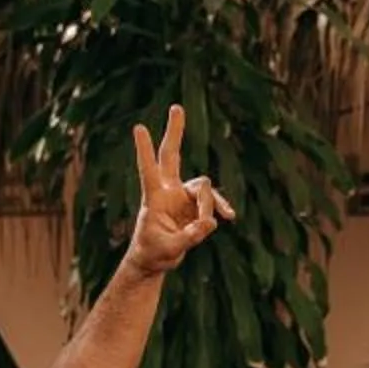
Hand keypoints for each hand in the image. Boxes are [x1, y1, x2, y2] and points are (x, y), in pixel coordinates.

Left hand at [120, 105, 234, 276]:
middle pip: (172, 154)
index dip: (145, 150)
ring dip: (209, 205)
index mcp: (154, 198)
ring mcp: (183, 196)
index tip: (138, 127)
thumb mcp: (169, 250)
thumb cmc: (153, 254)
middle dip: (175, 132)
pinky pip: (213, 201)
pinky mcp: (195, 205)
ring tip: (208, 226)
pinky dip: (220, 207)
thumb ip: (189, 237)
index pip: (148, 169)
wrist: (155, 260)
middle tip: (176, 107)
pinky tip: (230, 217)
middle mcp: (168, 191)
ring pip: (203, 187)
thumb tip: (209, 223)